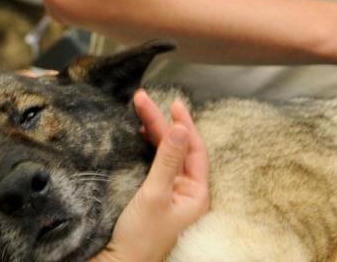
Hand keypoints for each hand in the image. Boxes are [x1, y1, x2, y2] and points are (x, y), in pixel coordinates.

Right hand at [94, 90, 208, 261]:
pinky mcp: (153, 198)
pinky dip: (148, 148)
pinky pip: (156, 165)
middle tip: (143, 99)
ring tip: (140, 110)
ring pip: (166, 155)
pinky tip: (140, 136)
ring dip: (154, 133)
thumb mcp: (154, 194)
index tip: (173, 103)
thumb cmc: (140, 238)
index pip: (195, 150)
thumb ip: (167, 160)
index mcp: (196, 194)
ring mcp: (170, 195)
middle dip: (161, 123)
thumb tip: (180, 128)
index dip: (184, 124)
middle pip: (178, 149)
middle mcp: (186, 193)